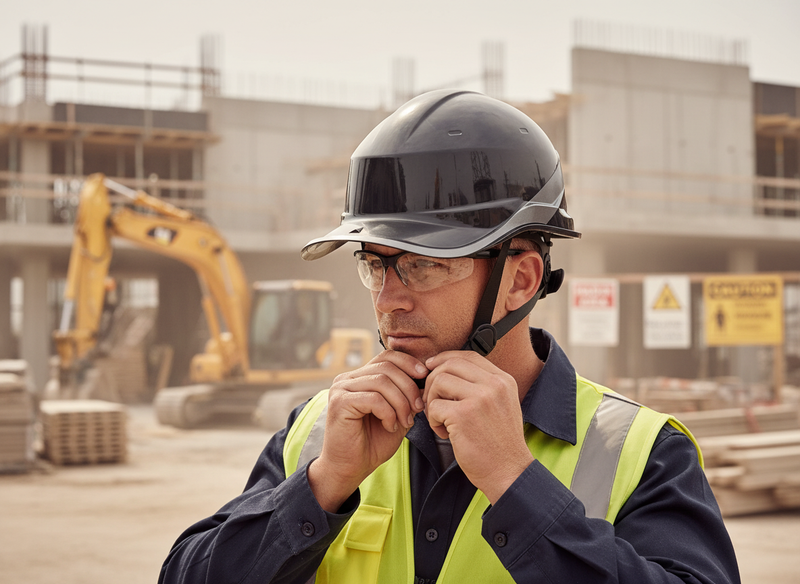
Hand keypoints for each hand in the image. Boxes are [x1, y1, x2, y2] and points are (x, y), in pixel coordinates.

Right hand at [308, 350, 426, 511]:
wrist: (350, 469)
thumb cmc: (372, 443)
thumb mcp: (396, 414)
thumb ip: (405, 396)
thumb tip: (424, 378)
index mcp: (360, 377)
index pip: (387, 356)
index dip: (408, 362)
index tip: (424, 376)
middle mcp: (347, 378)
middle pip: (387, 367)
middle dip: (409, 387)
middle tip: (418, 409)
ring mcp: (341, 389)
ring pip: (382, 381)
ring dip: (401, 402)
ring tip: (405, 421)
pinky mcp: (339, 402)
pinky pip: (374, 398)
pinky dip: (388, 412)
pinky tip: (390, 425)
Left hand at [423, 351, 533, 503]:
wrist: (509, 473)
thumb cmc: (498, 443)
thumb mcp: (500, 405)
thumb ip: (481, 386)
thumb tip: (445, 369)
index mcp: (503, 380)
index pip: (468, 355)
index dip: (445, 359)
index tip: (431, 368)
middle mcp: (494, 385)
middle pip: (450, 364)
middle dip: (433, 380)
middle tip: (432, 401)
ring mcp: (480, 399)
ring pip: (438, 381)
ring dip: (432, 401)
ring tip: (441, 420)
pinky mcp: (464, 416)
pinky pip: (434, 407)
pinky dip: (433, 421)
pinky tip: (445, 433)